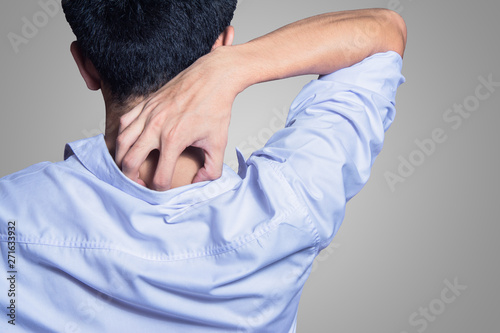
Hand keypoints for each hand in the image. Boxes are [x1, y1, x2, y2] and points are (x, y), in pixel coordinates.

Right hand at [115, 47, 240, 190]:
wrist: (213, 77)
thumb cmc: (216, 108)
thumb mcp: (219, 143)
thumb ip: (212, 170)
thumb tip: (198, 183)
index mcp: (173, 140)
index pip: (159, 177)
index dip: (160, 190)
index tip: (163, 190)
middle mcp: (155, 127)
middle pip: (129, 162)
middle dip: (131, 178)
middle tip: (139, 182)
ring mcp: (148, 114)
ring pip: (121, 142)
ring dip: (122, 158)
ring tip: (129, 166)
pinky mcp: (146, 103)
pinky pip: (124, 123)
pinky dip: (122, 136)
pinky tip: (130, 142)